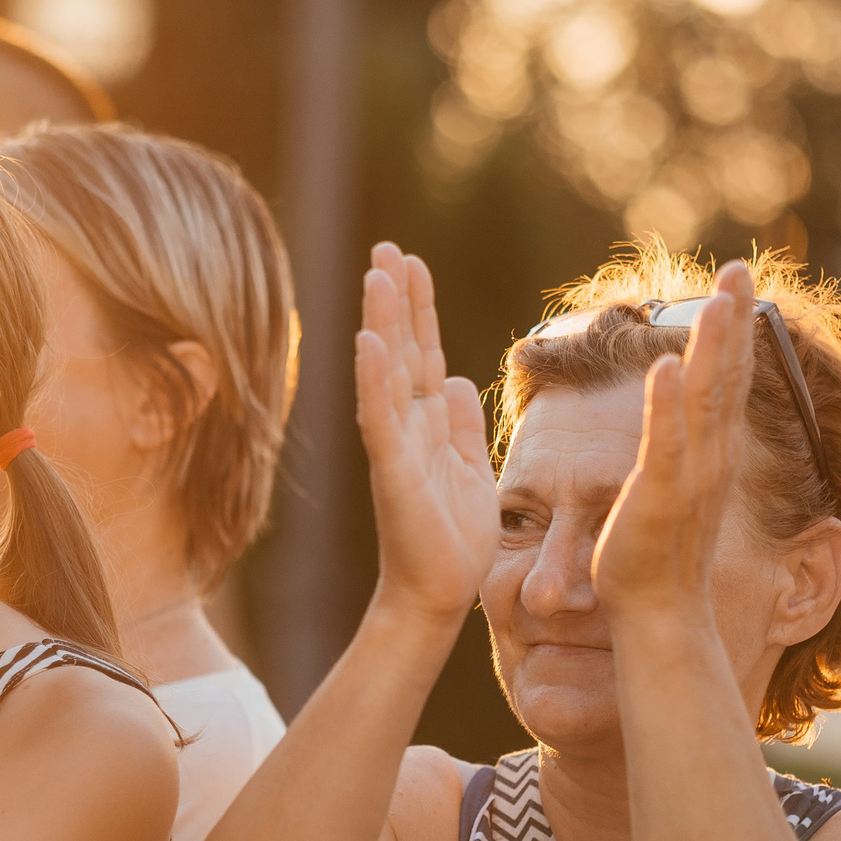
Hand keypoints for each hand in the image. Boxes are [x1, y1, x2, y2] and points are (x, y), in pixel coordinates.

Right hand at [355, 242, 495, 625]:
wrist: (436, 593)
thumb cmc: (452, 539)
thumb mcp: (470, 469)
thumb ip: (462, 425)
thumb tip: (459, 380)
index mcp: (428, 423)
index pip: (423, 352)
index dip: (417, 307)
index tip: (409, 261)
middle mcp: (407, 425)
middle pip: (402, 348)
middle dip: (395, 297)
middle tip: (386, 247)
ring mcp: (396, 445)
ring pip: (388, 371)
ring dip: (383, 323)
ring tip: (377, 274)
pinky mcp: (394, 471)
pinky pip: (381, 418)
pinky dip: (375, 380)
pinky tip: (370, 343)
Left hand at [591, 259, 754, 622]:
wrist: (657, 615)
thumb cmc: (658, 556)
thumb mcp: (674, 487)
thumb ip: (682, 449)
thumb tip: (678, 416)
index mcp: (711, 453)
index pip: (729, 382)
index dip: (735, 332)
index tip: (737, 282)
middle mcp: (710, 459)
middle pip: (729, 378)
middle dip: (734, 322)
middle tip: (739, 269)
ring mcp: (687, 477)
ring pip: (707, 402)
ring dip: (713, 349)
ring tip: (718, 300)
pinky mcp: (654, 498)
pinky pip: (664, 446)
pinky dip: (667, 407)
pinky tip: (666, 368)